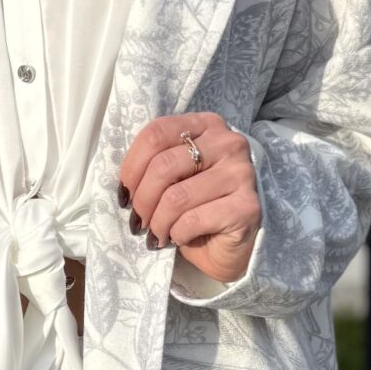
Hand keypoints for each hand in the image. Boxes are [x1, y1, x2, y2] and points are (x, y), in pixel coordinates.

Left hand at [119, 112, 260, 283]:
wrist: (231, 244)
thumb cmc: (197, 206)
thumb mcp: (174, 176)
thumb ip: (155, 163)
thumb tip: (123, 183)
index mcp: (206, 125)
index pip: (156, 133)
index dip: (131, 167)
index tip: (124, 194)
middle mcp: (228, 143)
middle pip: (163, 166)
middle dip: (142, 200)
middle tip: (138, 222)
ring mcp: (242, 173)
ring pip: (176, 197)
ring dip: (158, 222)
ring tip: (156, 234)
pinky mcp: (247, 207)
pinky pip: (193, 220)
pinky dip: (177, 234)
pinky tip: (179, 238)